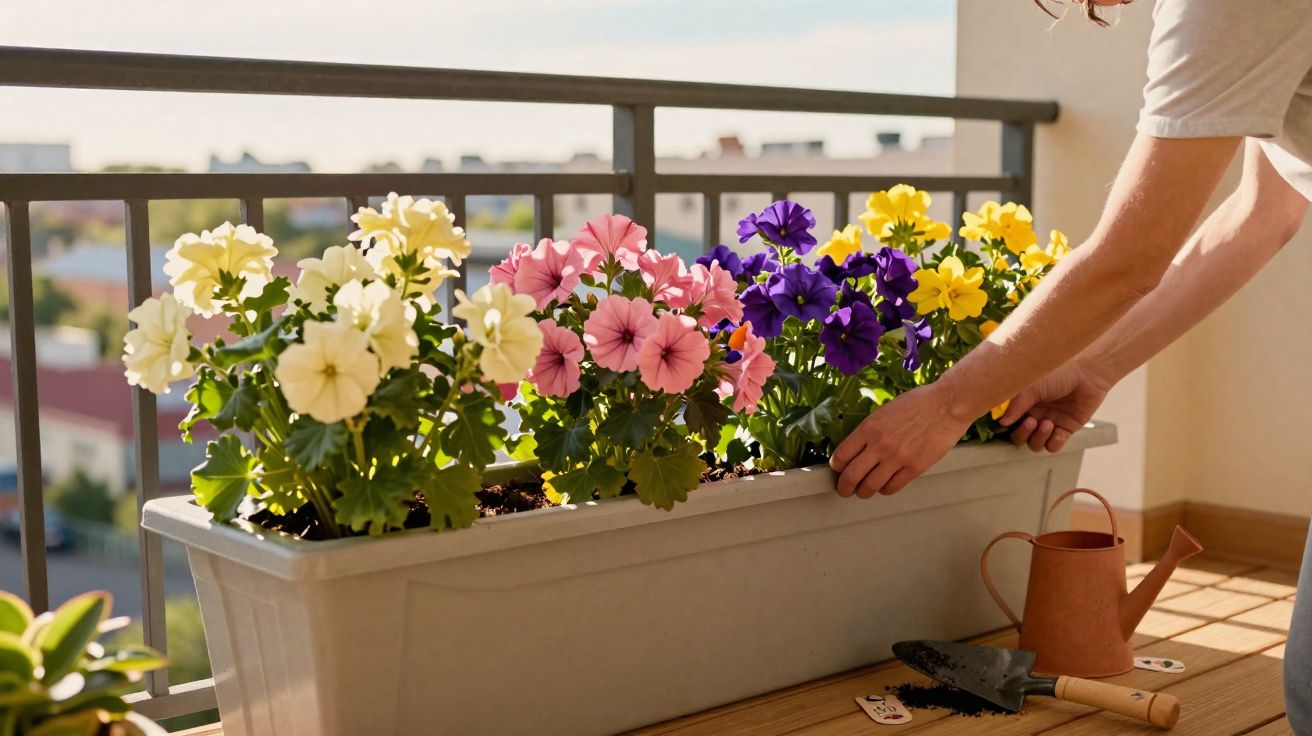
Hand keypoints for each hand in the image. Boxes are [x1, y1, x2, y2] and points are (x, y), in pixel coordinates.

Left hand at [829, 384, 971, 497]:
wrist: (947, 405)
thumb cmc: (918, 402)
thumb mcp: (885, 410)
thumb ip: (870, 429)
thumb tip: (857, 447)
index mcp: (869, 427)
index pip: (841, 455)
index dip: (836, 467)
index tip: (838, 470)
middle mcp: (879, 445)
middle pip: (851, 476)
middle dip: (844, 487)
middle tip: (844, 490)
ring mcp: (897, 458)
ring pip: (870, 486)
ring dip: (863, 492)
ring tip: (864, 491)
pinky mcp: (914, 468)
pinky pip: (892, 487)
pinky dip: (884, 490)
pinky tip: (884, 486)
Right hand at [998, 361, 1110, 451]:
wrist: (1087, 374)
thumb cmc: (1058, 374)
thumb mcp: (1031, 387)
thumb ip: (1016, 406)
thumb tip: (1002, 423)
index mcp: (1024, 405)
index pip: (1009, 423)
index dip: (1007, 426)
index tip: (1008, 423)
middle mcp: (1035, 415)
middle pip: (1020, 438)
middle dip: (1023, 434)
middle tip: (1032, 422)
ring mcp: (1050, 424)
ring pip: (1036, 444)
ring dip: (1039, 438)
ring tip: (1048, 423)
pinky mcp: (1066, 429)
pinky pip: (1054, 445)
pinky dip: (1054, 442)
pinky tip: (1058, 430)